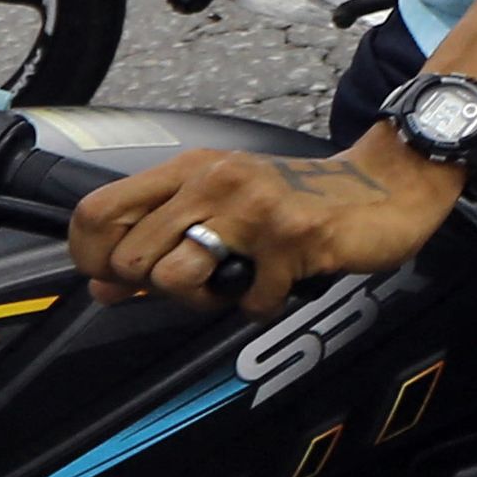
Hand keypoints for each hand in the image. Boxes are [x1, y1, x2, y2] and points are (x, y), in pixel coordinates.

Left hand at [67, 135, 460, 314]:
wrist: (386, 186)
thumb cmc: (301, 202)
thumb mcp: (224, 208)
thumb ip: (164, 239)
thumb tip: (104, 283)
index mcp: (190, 170)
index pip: (96, 212)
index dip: (90, 257)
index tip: (115, 279)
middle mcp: (214, 181)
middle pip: (130, 256)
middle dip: (155, 289)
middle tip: (196, 284)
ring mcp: (252, 208)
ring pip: (176, 277)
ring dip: (205, 302)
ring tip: (237, 287)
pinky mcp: (291, 236)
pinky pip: (248, 302)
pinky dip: (264, 306)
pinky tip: (283, 282)